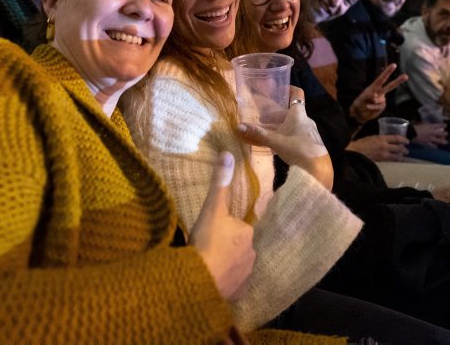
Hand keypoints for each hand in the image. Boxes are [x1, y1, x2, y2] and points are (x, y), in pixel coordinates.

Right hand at [190, 152, 255, 301]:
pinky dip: (226, 282)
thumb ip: (219, 183)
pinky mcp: (238, 294)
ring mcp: (246, 277)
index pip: (242, 227)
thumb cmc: (206, 242)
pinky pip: (234, 284)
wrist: (196, 282)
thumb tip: (227, 154)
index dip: (228, 229)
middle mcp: (253, 255)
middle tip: (209, 248)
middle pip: (241, 246)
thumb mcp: (211, 209)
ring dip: (228, 264)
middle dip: (228, 247)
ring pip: (238, 265)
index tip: (216, 233)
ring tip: (210, 264)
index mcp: (249, 233)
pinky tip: (213, 280)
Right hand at [238, 87, 332, 188]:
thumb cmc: (298, 150)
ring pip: (293, 123)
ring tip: (267, 131)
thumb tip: (239, 126)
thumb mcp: (275, 142)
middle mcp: (306, 120)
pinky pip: (297, 133)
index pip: (297, 94)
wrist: (317, 169)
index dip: (289, 89)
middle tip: (262, 119)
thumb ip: (258, 134)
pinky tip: (278, 144)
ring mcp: (309, 131)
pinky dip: (286, 134)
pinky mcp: (310, 142)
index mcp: (299, 114)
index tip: (279, 89)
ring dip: (281, 125)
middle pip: (290, 111)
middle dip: (276, 114)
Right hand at [346, 134, 408, 161]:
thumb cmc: (361, 143)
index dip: (403, 139)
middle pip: (398, 148)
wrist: (355, 151)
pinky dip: (395, 160)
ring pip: (396, 155)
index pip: (396, 138)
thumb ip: (380, 138)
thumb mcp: (372, 137)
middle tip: (407, 150)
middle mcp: (384, 146)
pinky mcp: (380, 160)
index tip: (407, 141)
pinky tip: (396, 160)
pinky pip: (390, 160)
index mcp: (382, 138)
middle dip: (404, 149)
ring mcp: (383, 154)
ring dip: (401, 156)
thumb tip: (386, 140)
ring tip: (404, 156)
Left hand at [349, 64, 408, 123]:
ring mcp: (382, 99)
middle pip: (390, 86)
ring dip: (374, 104)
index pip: (381, 78)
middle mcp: (379, 92)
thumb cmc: (359, 103)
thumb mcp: (362, 98)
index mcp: (374, 87)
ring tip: (366, 106)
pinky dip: (373, 108)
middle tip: (406, 76)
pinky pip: (379, 107)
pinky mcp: (382, 106)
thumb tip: (376, 96)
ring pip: (381, 101)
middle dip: (398, 81)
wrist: (359, 113)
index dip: (387, 71)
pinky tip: (369, 108)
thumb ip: (369, 96)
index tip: (394, 65)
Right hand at [412, 121, 447, 147]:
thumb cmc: (415, 127)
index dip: (443, 125)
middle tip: (447, 133)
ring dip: (442, 141)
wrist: (411, 133)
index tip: (445, 125)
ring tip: (446, 142)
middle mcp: (432, 133)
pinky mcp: (426, 143)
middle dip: (444, 134)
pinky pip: (431, 145)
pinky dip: (434, 146)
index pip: (438, 125)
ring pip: (438, 141)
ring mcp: (430, 138)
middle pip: (441, 134)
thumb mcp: (422, 123)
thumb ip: (426, 124)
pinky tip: (436, 147)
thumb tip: (429, 125)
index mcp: (430, 127)